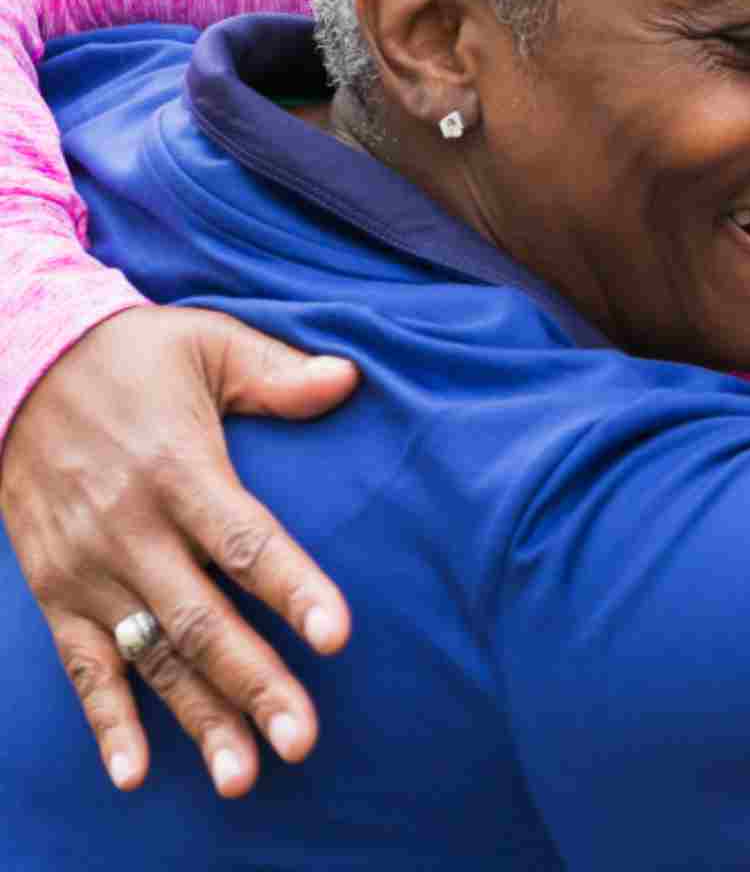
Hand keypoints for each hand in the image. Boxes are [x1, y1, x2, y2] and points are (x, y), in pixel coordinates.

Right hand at [0, 306, 357, 794]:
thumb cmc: (135, 355)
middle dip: (253, 683)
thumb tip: (348, 379)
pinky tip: (134, 772)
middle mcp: (131, 529)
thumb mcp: (208, 344)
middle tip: (302, 739)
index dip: (293, 588)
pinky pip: (81, 665)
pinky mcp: (54, 590)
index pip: (245, 541)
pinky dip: (106, 720)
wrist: (21, 364)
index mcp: (179, 469)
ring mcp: (89, 567)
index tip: (338, 635)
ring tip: (241, 774)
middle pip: (201, 618)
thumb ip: (278, 373)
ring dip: (195, 718)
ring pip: (149, 656)